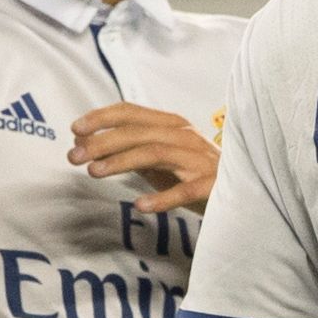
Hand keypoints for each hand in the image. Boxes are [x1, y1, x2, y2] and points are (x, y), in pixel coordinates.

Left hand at [68, 105, 218, 214]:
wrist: (243, 196)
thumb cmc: (193, 176)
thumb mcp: (157, 161)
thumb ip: (127, 151)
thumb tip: (84, 144)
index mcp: (172, 126)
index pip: (132, 112)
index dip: (102, 117)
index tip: (75, 129)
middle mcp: (186, 137)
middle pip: (139, 132)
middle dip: (103, 142)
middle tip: (74, 156)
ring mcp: (200, 160)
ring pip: (156, 152)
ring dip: (122, 161)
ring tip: (94, 172)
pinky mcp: (213, 186)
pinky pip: (186, 190)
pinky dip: (163, 197)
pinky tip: (141, 205)